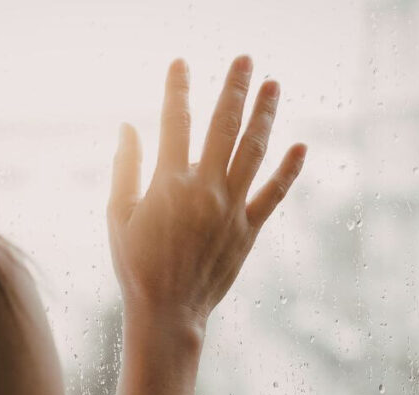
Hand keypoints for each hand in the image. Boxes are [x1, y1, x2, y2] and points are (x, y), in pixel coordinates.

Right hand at [107, 56, 306, 331]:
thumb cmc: (136, 265)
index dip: (178, 89)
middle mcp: (204, 189)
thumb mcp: (117, 216)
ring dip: (265, 115)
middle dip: (234, 88)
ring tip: (273, 85)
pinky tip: (300, 146)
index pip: (174, 122)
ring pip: (253, 151)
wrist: (167, 311)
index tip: (182, 64)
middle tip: (245, 59)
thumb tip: (128, 127)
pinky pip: (273, 194)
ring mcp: (230, 208)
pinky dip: (289, 170)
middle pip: (223, 126)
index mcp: (168, 183)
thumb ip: (125, 168)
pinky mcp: (249, 229)